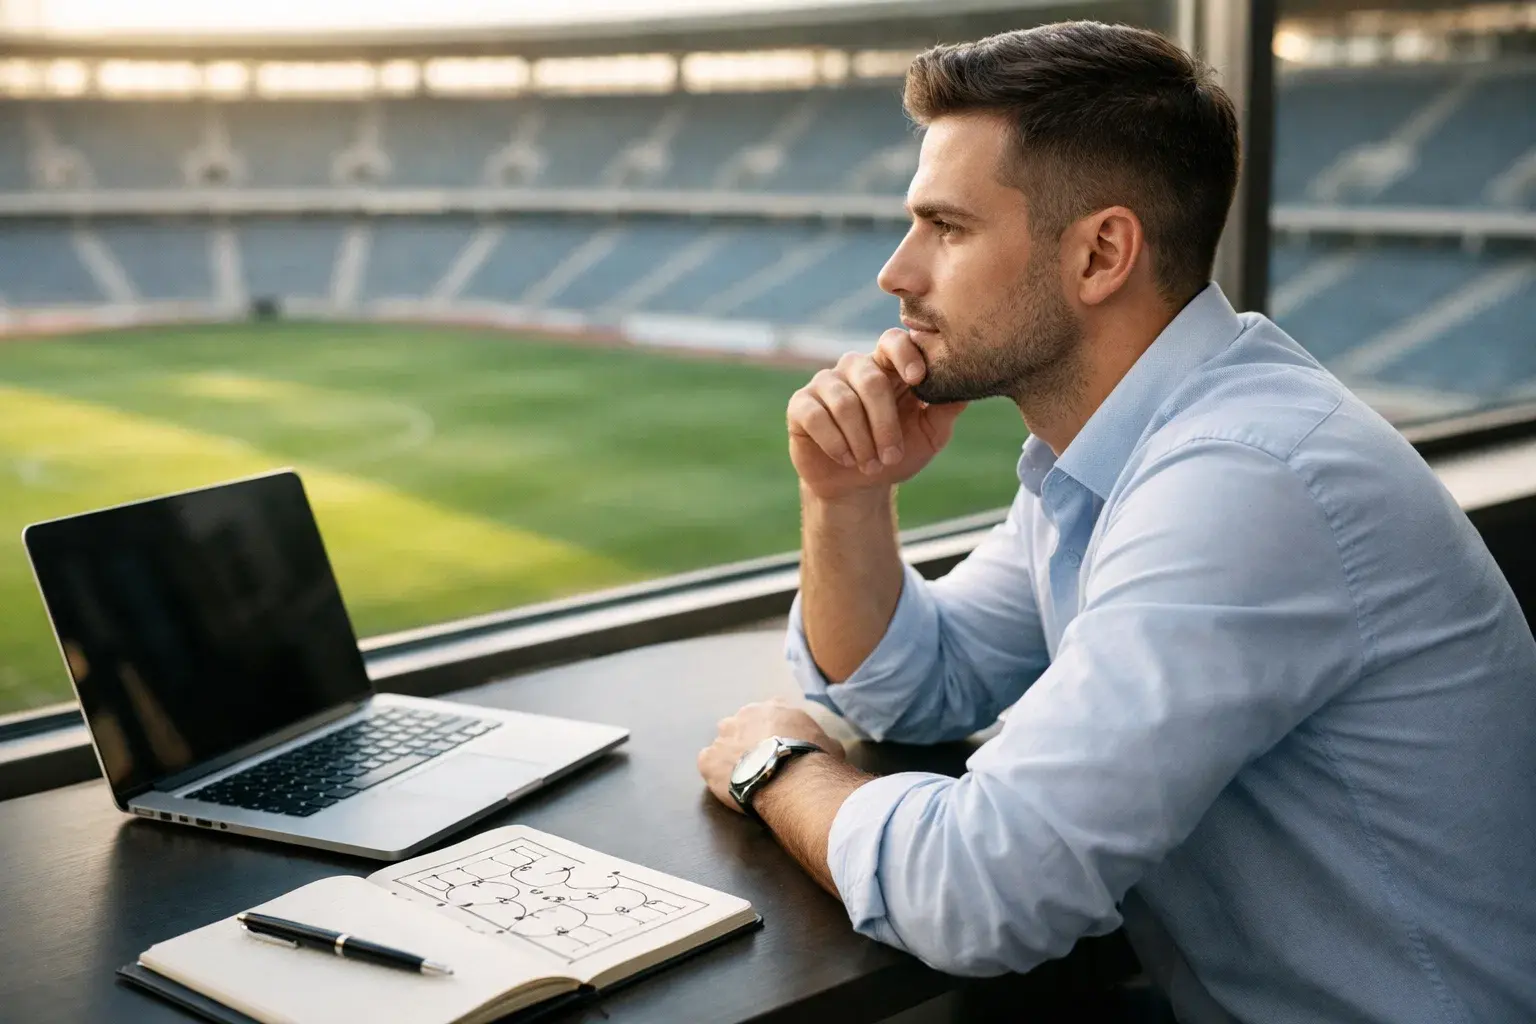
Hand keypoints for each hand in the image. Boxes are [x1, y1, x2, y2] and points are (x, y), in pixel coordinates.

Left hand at [697, 698, 846, 812]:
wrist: (791, 779)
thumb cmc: (814, 760)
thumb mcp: (830, 744)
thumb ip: (822, 740)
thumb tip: (829, 746)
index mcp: (773, 708)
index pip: (769, 712)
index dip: (773, 730)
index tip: (777, 744)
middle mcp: (743, 716)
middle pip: (740, 724)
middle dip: (747, 740)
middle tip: (759, 762)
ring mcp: (723, 737)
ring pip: (722, 744)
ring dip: (730, 756)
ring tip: (743, 776)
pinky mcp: (709, 760)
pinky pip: (707, 762)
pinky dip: (715, 773)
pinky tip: (728, 785)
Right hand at [787, 329, 968, 501]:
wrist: (857, 486)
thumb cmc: (895, 454)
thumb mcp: (929, 435)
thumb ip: (945, 409)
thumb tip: (968, 387)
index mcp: (887, 367)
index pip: (893, 341)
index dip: (905, 354)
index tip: (917, 380)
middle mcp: (854, 368)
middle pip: (871, 379)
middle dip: (885, 423)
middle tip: (892, 456)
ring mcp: (825, 384)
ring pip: (844, 402)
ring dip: (862, 440)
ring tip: (871, 465)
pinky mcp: (800, 405)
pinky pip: (816, 416)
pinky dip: (835, 442)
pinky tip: (846, 459)